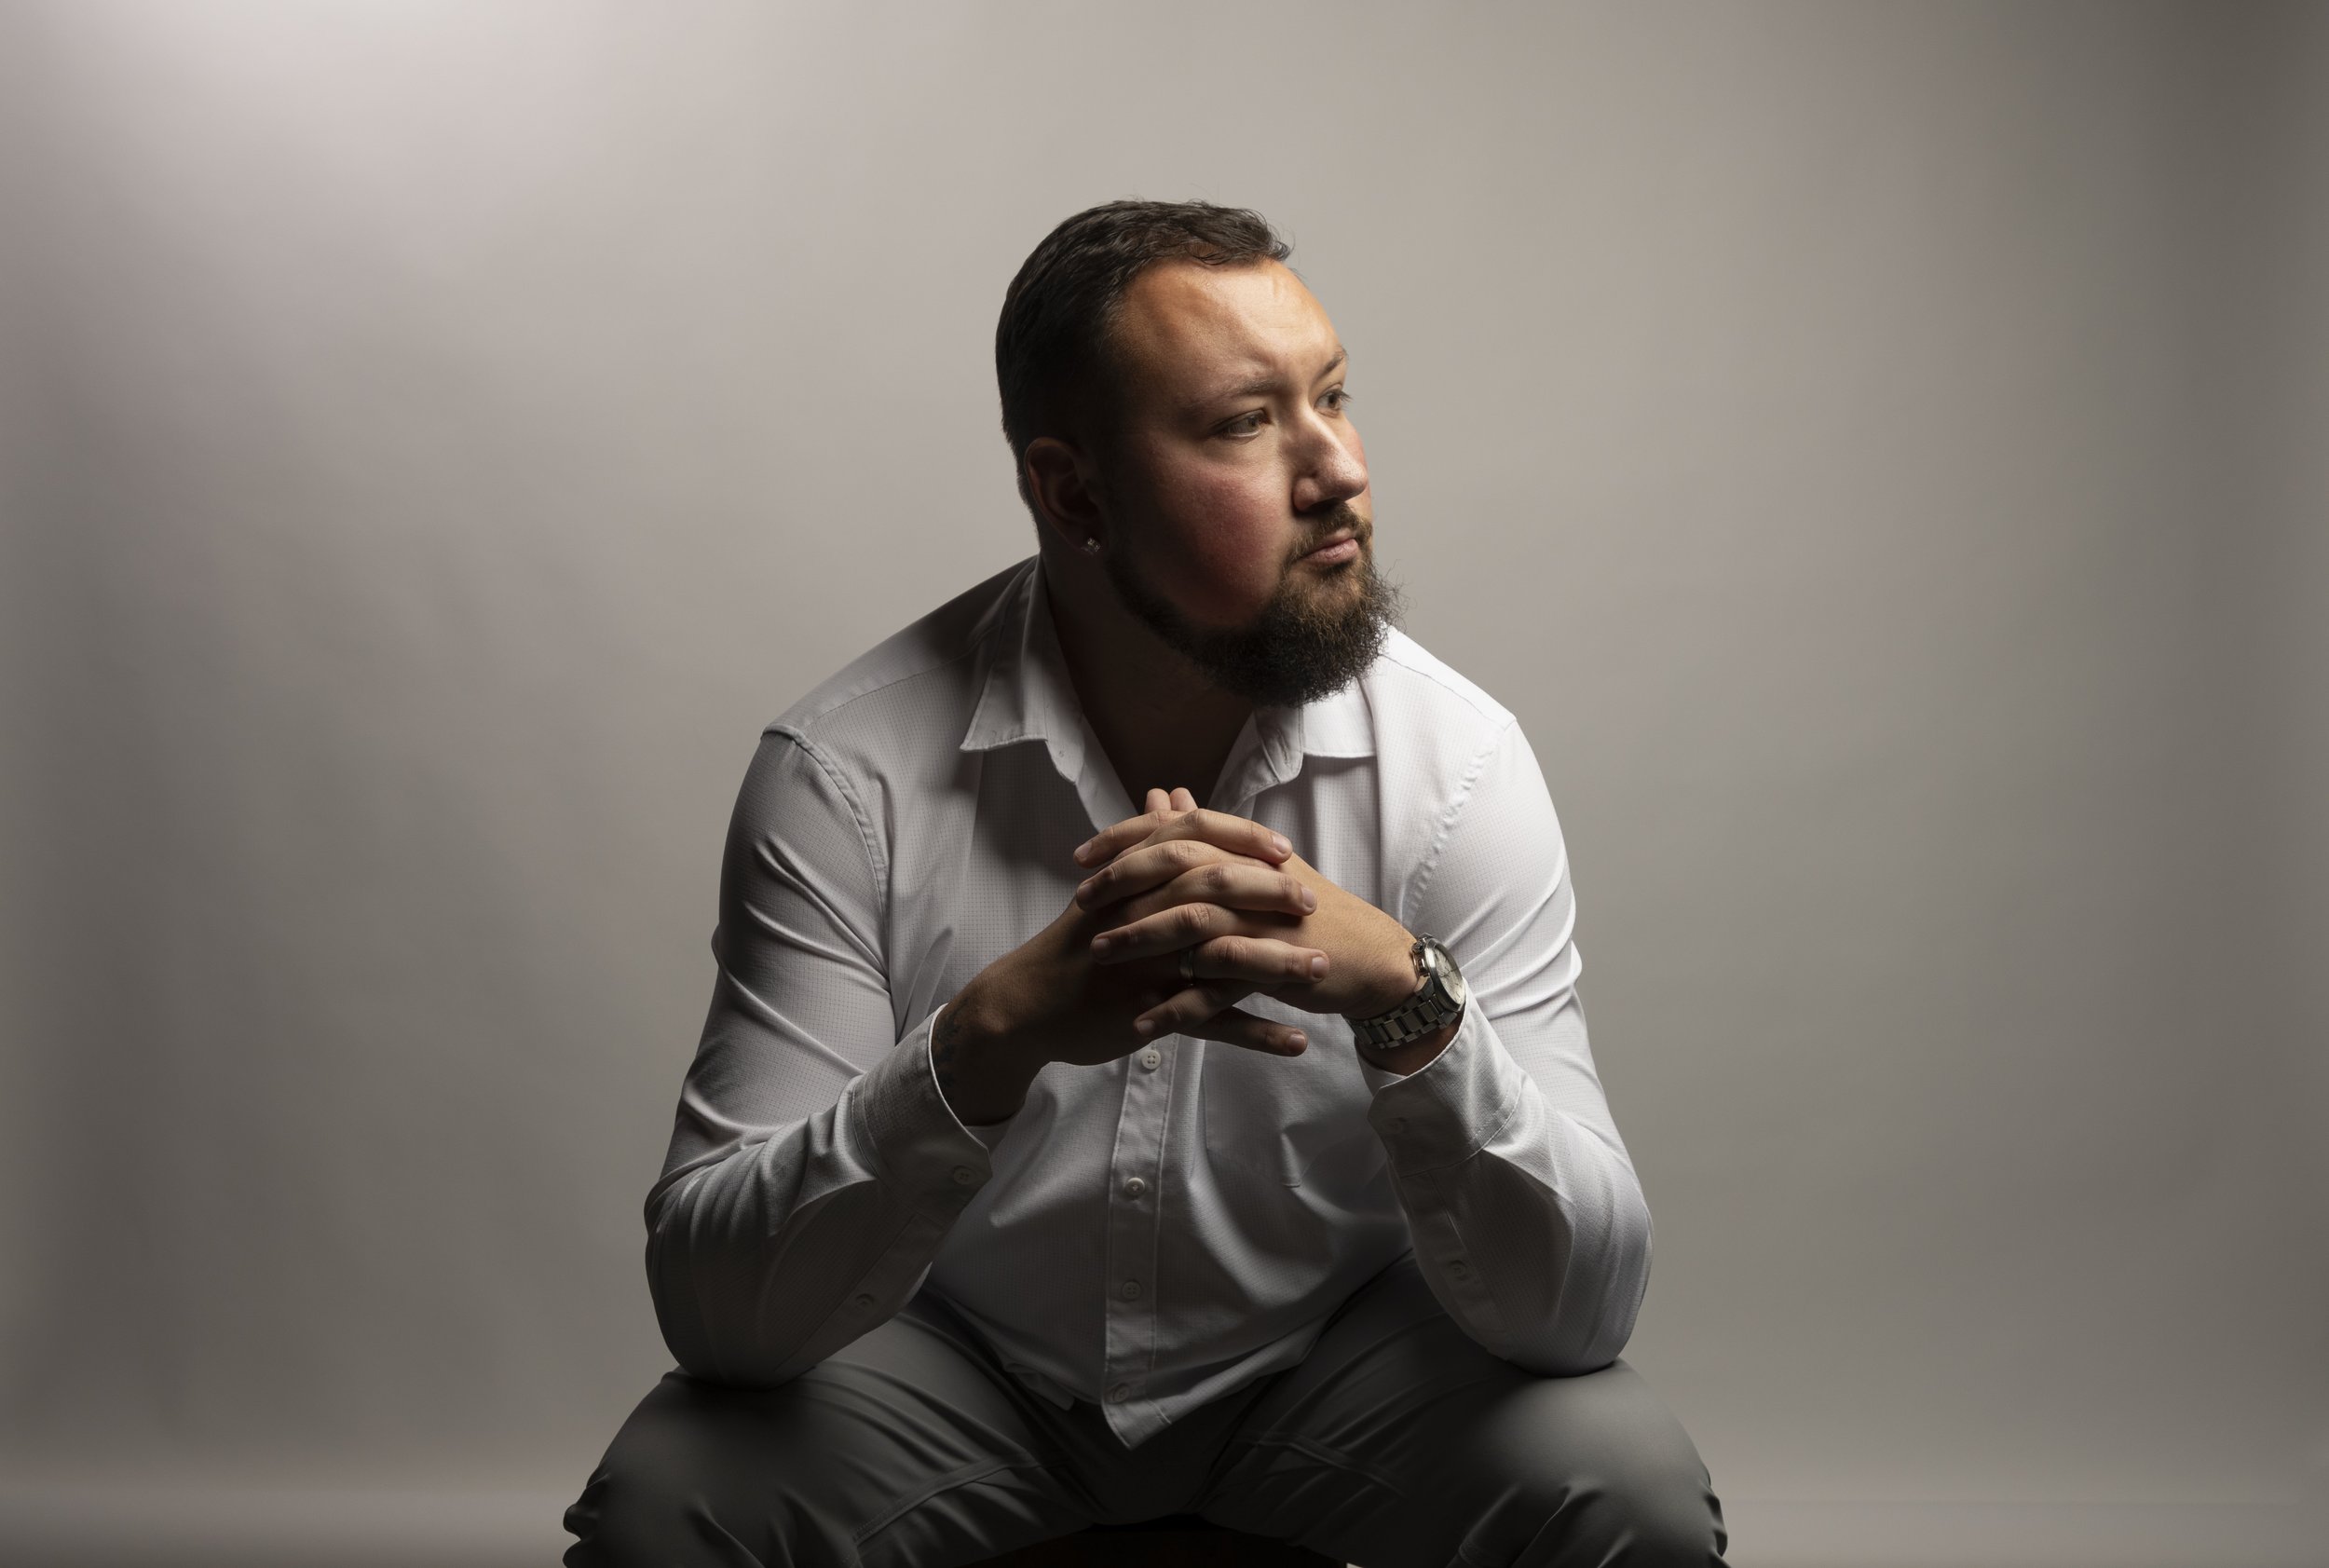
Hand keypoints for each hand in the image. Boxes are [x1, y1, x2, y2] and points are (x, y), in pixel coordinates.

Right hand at [948, 789, 1325, 1079]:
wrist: (1027, 1004)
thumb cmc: (1076, 942)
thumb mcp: (1109, 885)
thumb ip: (1148, 840)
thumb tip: (1168, 792)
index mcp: (1136, 880)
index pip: (1196, 843)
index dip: (1244, 843)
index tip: (1286, 851)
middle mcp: (1144, 916)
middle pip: (1215, 894)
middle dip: (1270, 897)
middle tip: (1313, 906)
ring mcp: (1149, 968)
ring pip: (1222, 962)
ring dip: (1278, 966)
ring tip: (1324, 973)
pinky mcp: (1151, 1014)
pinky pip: (1213, 1026)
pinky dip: (1257, 1034)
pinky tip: (1297, 1042)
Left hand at [1076, 801, 1422, 1040]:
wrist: (1370, 959)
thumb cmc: (1306, 914)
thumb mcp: (1256, 867)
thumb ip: (1207, 834)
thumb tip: (1168, 795)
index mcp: (1245, 850)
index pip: (1177, 830)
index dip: (1125, 839)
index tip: (1081, 857)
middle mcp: (1253, 877)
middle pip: (1177, 867)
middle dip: (1122, 884)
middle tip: (1081, 905)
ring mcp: (1265, 923)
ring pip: (1191, 924)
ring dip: (1140, 940)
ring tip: (1100, 957)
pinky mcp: (1275, 968)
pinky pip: (1217, 988)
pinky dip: (1177, 1007)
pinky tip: (1143, 1022)